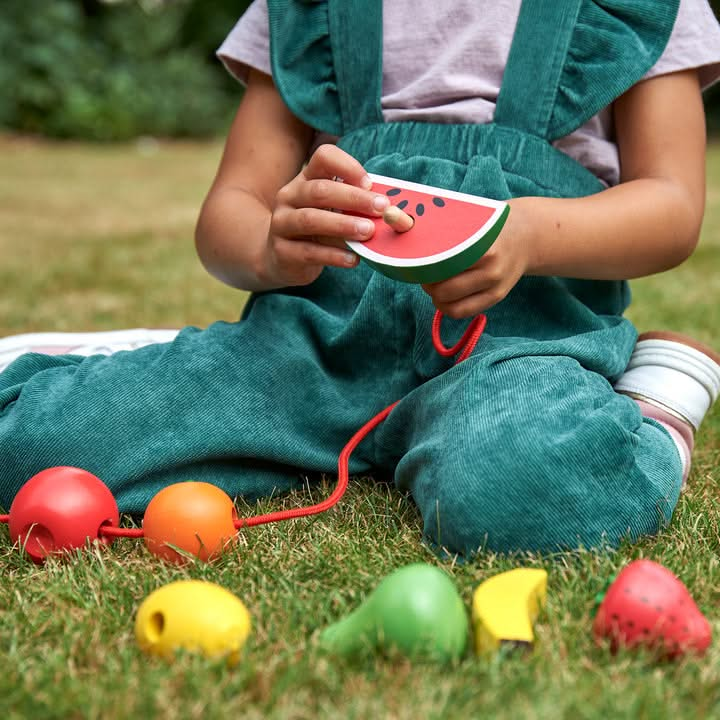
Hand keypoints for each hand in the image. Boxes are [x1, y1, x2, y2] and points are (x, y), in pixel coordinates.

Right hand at [262, 144, 389, 286]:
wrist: (279, 257)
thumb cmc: (316, 229)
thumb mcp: (331, 210)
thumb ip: (353, 205)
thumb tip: (389, 210)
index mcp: (306, 179)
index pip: (323, 157)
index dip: (348, 166)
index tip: (370, 183)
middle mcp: (289, 196)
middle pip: (320, 190)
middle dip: (354, 198)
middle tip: (381, 208)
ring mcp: (282, 223)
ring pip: (311, 220)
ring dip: (343, 225)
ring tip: (368, 232)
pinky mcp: (281, 251)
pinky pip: (309, 252)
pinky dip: (334, 255)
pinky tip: (353, 259)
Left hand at [421, 198, 531, 317]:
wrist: (527, 236)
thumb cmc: (489, 226)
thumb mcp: (471, 222)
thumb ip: (446, 232)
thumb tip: (408, 234)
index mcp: (481, 246)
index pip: (441, 264)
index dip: (423, 267)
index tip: (416, 262)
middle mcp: (491, 269)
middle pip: (443, 289)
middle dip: (427, 284)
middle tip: (424, 274)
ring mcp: (495, 286)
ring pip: (451, 305)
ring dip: (436, 298)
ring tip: (434, 285)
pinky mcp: (496, 297)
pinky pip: (462, 312)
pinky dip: (447, 307)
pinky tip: (445, 295)